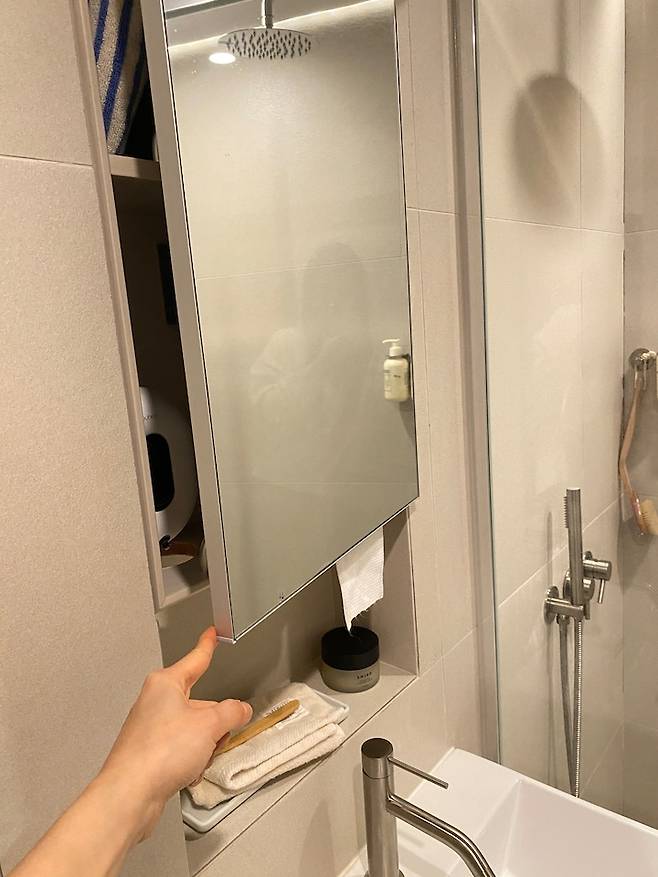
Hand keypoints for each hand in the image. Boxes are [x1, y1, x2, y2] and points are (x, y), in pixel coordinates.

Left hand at [99, 627, 251, 838]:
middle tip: (222, 733)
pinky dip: (191, 761)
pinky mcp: (150, 754)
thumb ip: (232, 713)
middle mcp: (155, 703)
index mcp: (165, 684)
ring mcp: (150, 729)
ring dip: (205, 745)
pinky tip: (189, 772)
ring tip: (199, 758)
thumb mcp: (210, 725)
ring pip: (193, 729)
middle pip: (200, 703)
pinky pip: (182, 751)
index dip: (207, 646)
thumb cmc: (158, 752)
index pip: (194, 659)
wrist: (130, 794)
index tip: (211, 634)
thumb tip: (240, 710)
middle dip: (216, 721)